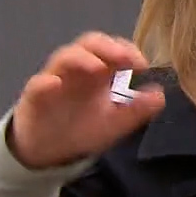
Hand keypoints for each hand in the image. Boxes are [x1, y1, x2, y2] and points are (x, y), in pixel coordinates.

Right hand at [9, 33, 163, 168]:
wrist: (50, 152)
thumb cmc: (83, 129)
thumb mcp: (116, 123)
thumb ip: (137, 110)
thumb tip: (160, 95)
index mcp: (99, 73)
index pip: (112, 49)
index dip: (126, 50)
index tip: (142, 65)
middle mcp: (77, 71)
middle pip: (88, 44)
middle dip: (106, 47)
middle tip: (123, 58)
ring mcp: (54, 80)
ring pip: (63, 58)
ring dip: (81, 59)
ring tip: (97, 68)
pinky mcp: (35, 98)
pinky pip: (37, 85)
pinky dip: (45, 82)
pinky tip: (54, 84)